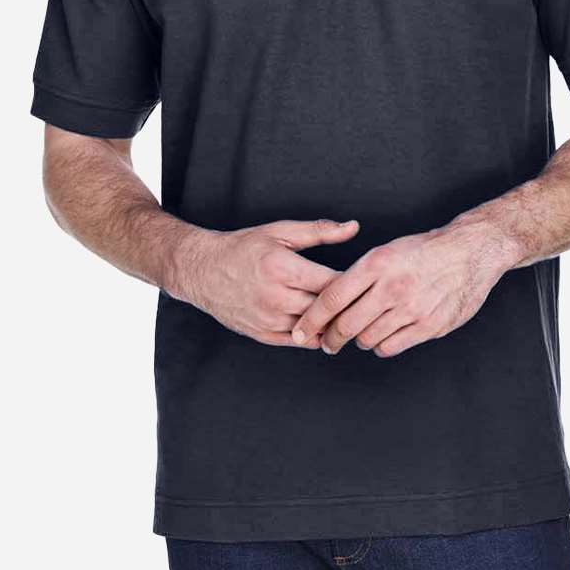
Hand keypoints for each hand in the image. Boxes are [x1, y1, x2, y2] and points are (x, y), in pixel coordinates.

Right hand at [169, 217, 359, 347]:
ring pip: (314, 329)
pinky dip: (314, 334)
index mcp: (282, 268)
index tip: (366, 279)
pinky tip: (323, 323)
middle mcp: (275, 298)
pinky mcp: (261, 334)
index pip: (331, 283)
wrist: (203, 271)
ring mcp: (267, 320)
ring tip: (347, 312)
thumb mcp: (281, 232)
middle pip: (325, 309)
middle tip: (364, 299)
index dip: (353, 283)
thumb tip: (353, 227)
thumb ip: (320, 231)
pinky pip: (298, 342)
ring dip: (331, 323)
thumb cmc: (244, 247)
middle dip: (346, 305)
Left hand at [289, 218, 508, 357]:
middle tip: (326, 342)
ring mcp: (411, 308)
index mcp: (377, 263)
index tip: (301, 331)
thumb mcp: (387, 251)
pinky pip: (390, 346)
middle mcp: (391, 287)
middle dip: (330, 338)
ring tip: (360, 333)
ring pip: (367, 339)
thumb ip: (360, 276)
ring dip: (358, 340)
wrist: (470, 252)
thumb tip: (330, 302)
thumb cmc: (424, 250)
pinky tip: (382, 336)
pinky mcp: (429, 326)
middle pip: (346, 324)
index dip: (312, 319)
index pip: (332, 298)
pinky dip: (380, 345)